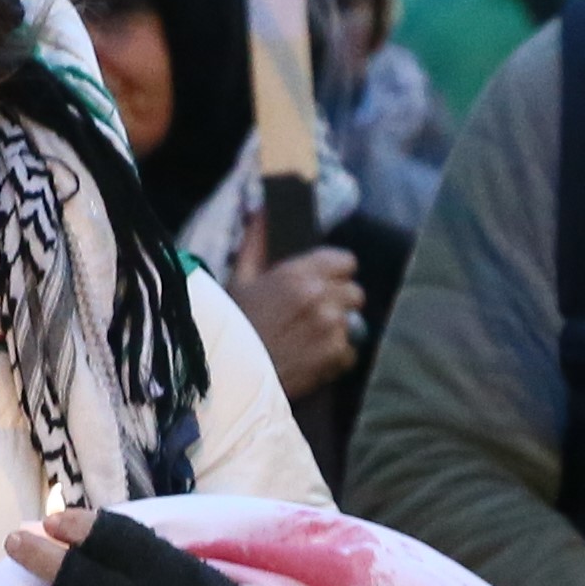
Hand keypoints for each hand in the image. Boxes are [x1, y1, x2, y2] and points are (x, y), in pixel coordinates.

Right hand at [231, 242, 363, 401]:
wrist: (230, 376)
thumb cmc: (232, 325)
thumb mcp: (239, 278)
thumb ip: (257, 241)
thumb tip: (262, 209)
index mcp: (300, 275)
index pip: (346, 261)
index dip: (336, 272)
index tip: (324, 282)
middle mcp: (322, 299)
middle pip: (355, 293)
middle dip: (339, 301)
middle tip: (315, 314)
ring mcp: (332, 330)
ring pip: (353, 323)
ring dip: (337, 329)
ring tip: (310, 338)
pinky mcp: (336, 358)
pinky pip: (350, 352)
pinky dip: (337, 356)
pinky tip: (313, 357)